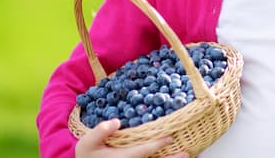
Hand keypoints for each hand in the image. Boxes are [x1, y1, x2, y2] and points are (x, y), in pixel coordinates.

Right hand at [75, 119, 189, 157]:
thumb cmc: (87, 154)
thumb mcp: (87, 143)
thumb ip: (99, 132)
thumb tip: (116, 121)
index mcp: (121, 157)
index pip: (142, 151)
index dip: (156, 144)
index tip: (170, 137)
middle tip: (186, 153)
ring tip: (187, 155)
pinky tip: (173, 155)